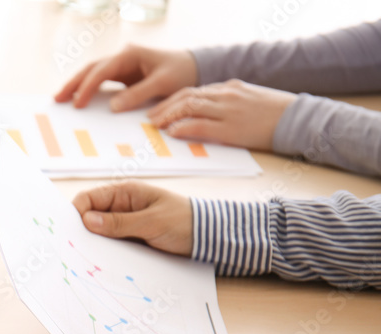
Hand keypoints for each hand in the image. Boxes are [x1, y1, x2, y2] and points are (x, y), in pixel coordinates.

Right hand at [55, 45, 196, 111]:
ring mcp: (122, 65)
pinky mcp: (123, 75)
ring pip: (93, 73)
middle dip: (74, 83)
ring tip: (61, 99)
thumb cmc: (182, 73)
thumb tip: (113, 107)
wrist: (194, 67)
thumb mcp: (163, 84)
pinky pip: (101, 81)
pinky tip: (79, 99)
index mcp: (130, 54)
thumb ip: (138, 94)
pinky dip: (89, 89)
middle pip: (91, 68)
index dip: (88, 87)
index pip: (102, 70)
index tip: (78, 104)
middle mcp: (122, 57)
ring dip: (77, 85)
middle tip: (57, 99)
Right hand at [72, 181, 192, 255]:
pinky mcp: (129, 240)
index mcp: (124, 193)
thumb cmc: (183, 221)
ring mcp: (123, 225)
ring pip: (98, 234)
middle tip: (74, 249)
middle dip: (81, 232)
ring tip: (87, 259)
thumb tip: (87, 220)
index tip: (70, 231)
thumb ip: (119, 223)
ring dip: (93, 245)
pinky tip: (101, 263)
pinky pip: (110, 245)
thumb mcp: (152, 222)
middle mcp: (120, 207)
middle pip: (89, 217)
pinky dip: (104, 253)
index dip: (76, 212)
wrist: (208, 237)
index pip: (88, 198)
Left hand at [147, 79, 296, 150]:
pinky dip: (183, 127)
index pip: (193, 90)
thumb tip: (206, 113)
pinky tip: (172, 132)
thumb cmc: (275, 113)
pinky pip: (200, 125)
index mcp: (229, 87)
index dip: (172, 100)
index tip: (159, 109)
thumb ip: (227, 103)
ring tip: (156, 126)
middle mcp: (226, 95)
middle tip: (150, 118)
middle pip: (186, 96)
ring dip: (169, 117)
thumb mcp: (249, 100)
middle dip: (165, 107)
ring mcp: (228, 110)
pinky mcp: (231, 128)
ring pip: (189, 107)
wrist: (298, 118)